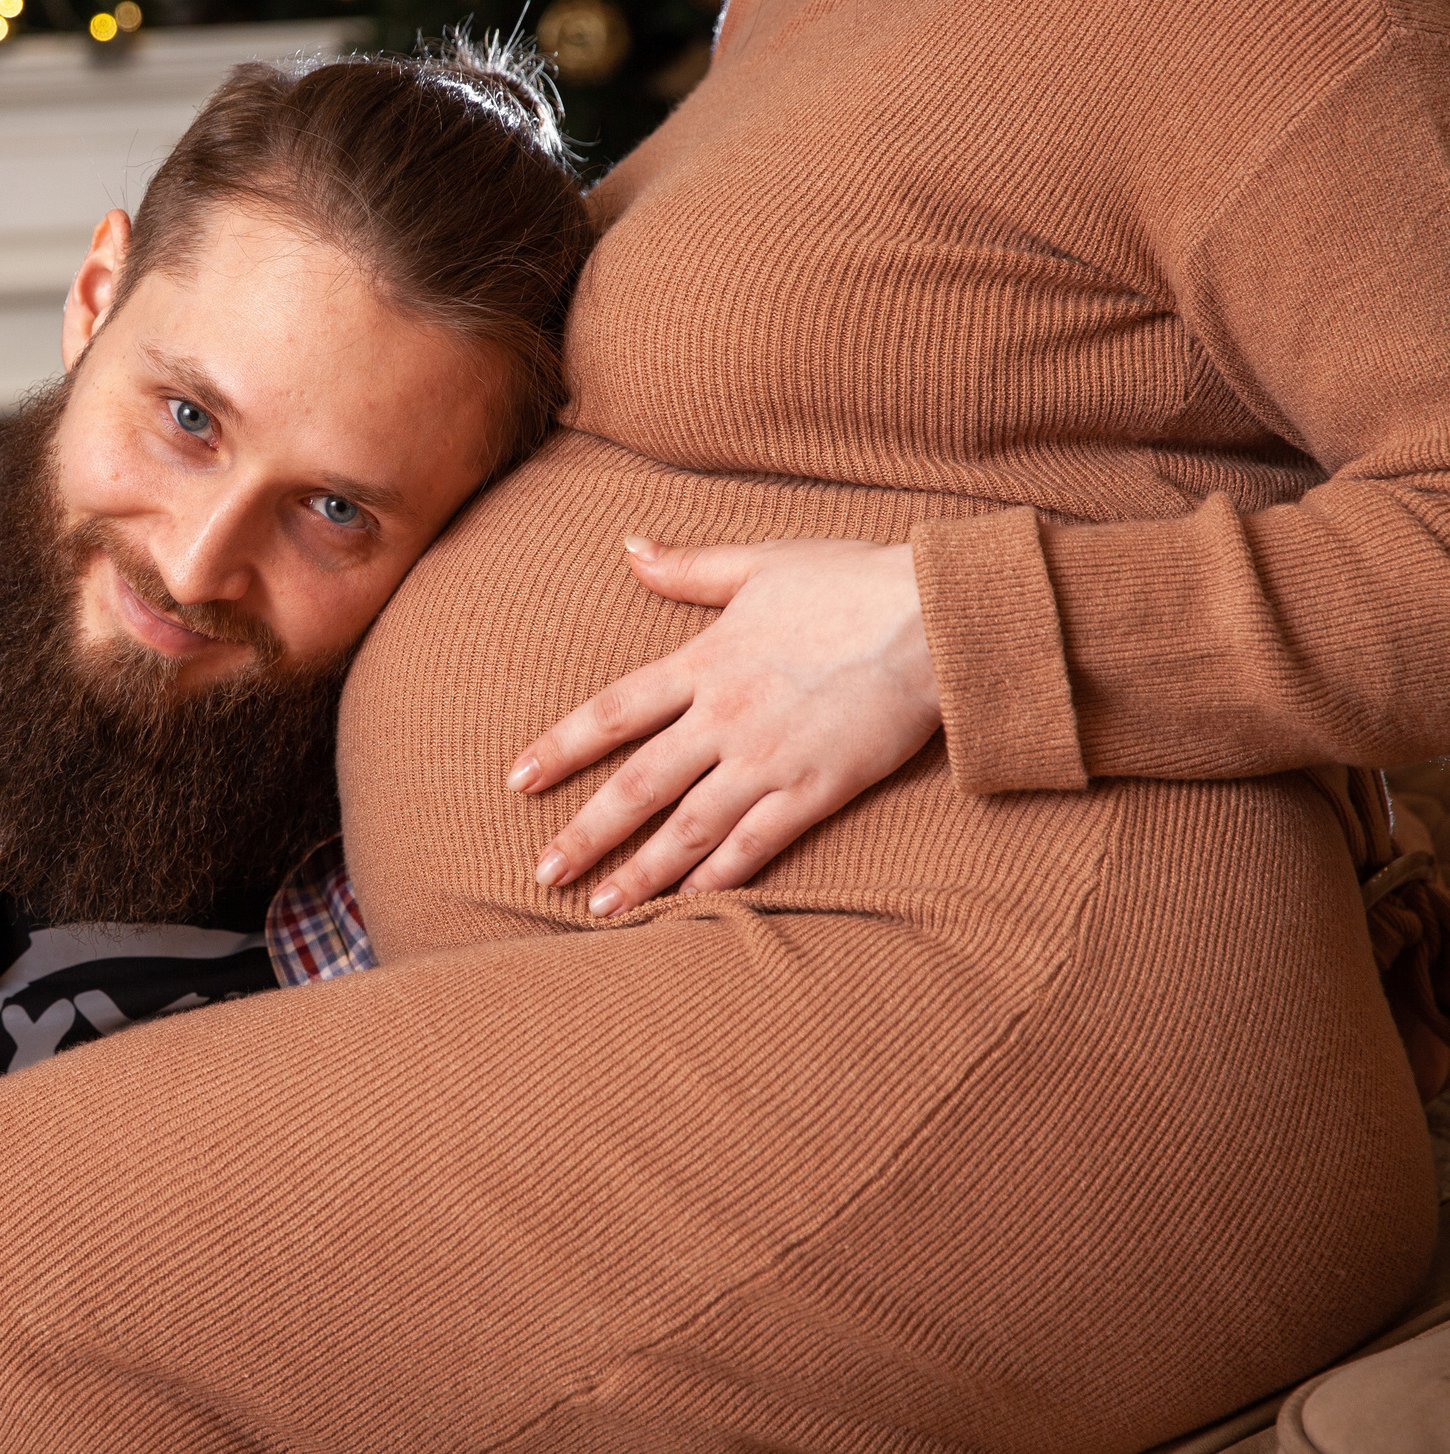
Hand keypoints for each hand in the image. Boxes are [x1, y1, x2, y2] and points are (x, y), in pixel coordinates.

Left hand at [508, 536, 941, 913]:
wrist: (935, 616)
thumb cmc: (852, 582)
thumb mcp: (761, 562)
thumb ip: (689, 568)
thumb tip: (630, 548)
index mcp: (704, 661)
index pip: (612, 711)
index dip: (561, 748)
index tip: (517, 779)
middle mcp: (725, 717)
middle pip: (638, 784)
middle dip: (585, 832)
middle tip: (541, 870)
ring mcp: (769, 758)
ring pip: (688, 826)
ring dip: (640, 870)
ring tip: (598, 905)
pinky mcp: (817, 789)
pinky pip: (756, 843)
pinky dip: (718, 875)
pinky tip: (685, 902)